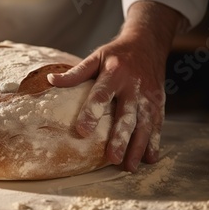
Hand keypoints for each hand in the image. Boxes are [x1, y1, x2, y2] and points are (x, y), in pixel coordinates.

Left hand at [48, 1, 181, 171]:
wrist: (148, 43)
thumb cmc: (116, 54)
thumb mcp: (96, 57)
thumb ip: (75, 72)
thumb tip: (50, 80)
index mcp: (114, 73)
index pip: (101, 95)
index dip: (92, 113)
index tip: (82, 132)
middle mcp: (133, 86)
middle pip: (127, 115)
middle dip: (121, 138)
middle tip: (112, 158)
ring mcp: (148, 96)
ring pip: (144, 123)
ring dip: (137, 146)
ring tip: (129, 166)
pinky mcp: (158, 102)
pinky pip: (157, 124)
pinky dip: (154, 142)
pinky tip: (149, 159)